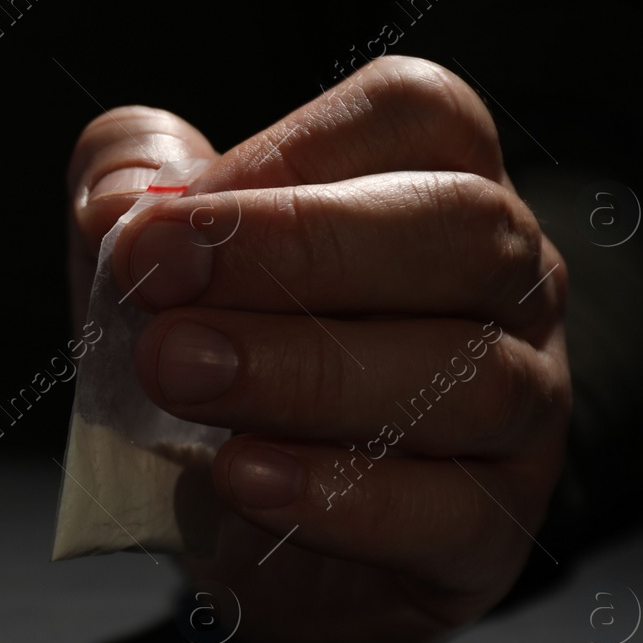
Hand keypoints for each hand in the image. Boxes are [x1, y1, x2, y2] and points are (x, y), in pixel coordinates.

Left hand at [65, 56, 570, 642]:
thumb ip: (128, 186)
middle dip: (302, 252)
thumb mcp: (156, 258)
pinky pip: (453, 511)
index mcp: (434, 180)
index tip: (166, 223)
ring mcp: (527, 406)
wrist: (246, 528)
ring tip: (180, 379)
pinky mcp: (496, 527)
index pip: (420, 114)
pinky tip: (242, 480)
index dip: (292, 153)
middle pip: (465, 229)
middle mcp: (509, 282)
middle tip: (163, 295)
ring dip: (306, 376)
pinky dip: (340, 496)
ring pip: (470, 378)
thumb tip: (115, 198)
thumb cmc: (217, 355)